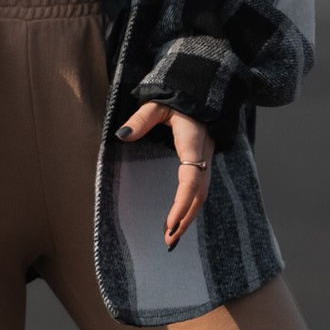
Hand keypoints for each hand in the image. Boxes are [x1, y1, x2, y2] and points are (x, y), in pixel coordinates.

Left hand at [119, 99, 216, 248]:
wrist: (201, 89)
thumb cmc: (178, 96)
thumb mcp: (157, 103)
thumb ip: (141, 119)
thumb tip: (123, 135)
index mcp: (193, 143)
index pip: (191, 179)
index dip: (181, 204)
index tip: (169, 224)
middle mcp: (203, 155)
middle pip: (199, 194)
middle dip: (185, 218)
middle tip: (168, 240)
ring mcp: (206, 159)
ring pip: (201, 194)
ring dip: (188, 216)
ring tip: (171, 236)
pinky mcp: (203, 161)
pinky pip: (199, 188)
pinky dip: (190, 206)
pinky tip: (179, 218)